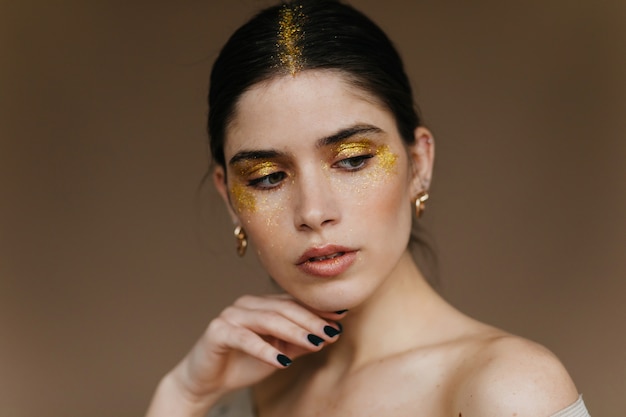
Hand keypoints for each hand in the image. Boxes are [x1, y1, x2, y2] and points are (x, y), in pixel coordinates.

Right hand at [149, 294, 344, 414]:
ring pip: (267, 320)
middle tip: (332, 332)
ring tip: (315, 344)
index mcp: (262, 305)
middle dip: (310, 320)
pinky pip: (244, 338)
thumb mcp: (279, 352)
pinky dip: (264, 350)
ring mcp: (231, 315)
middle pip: (283, 308)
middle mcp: (247, 304)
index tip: (341, 317)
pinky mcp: (217, 331)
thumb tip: (332, 334)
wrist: (205, 381)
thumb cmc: (243, 363)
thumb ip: (301, 342)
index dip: (317, 309)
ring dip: (294, 332)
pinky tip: (282, 361)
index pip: (293, 303)